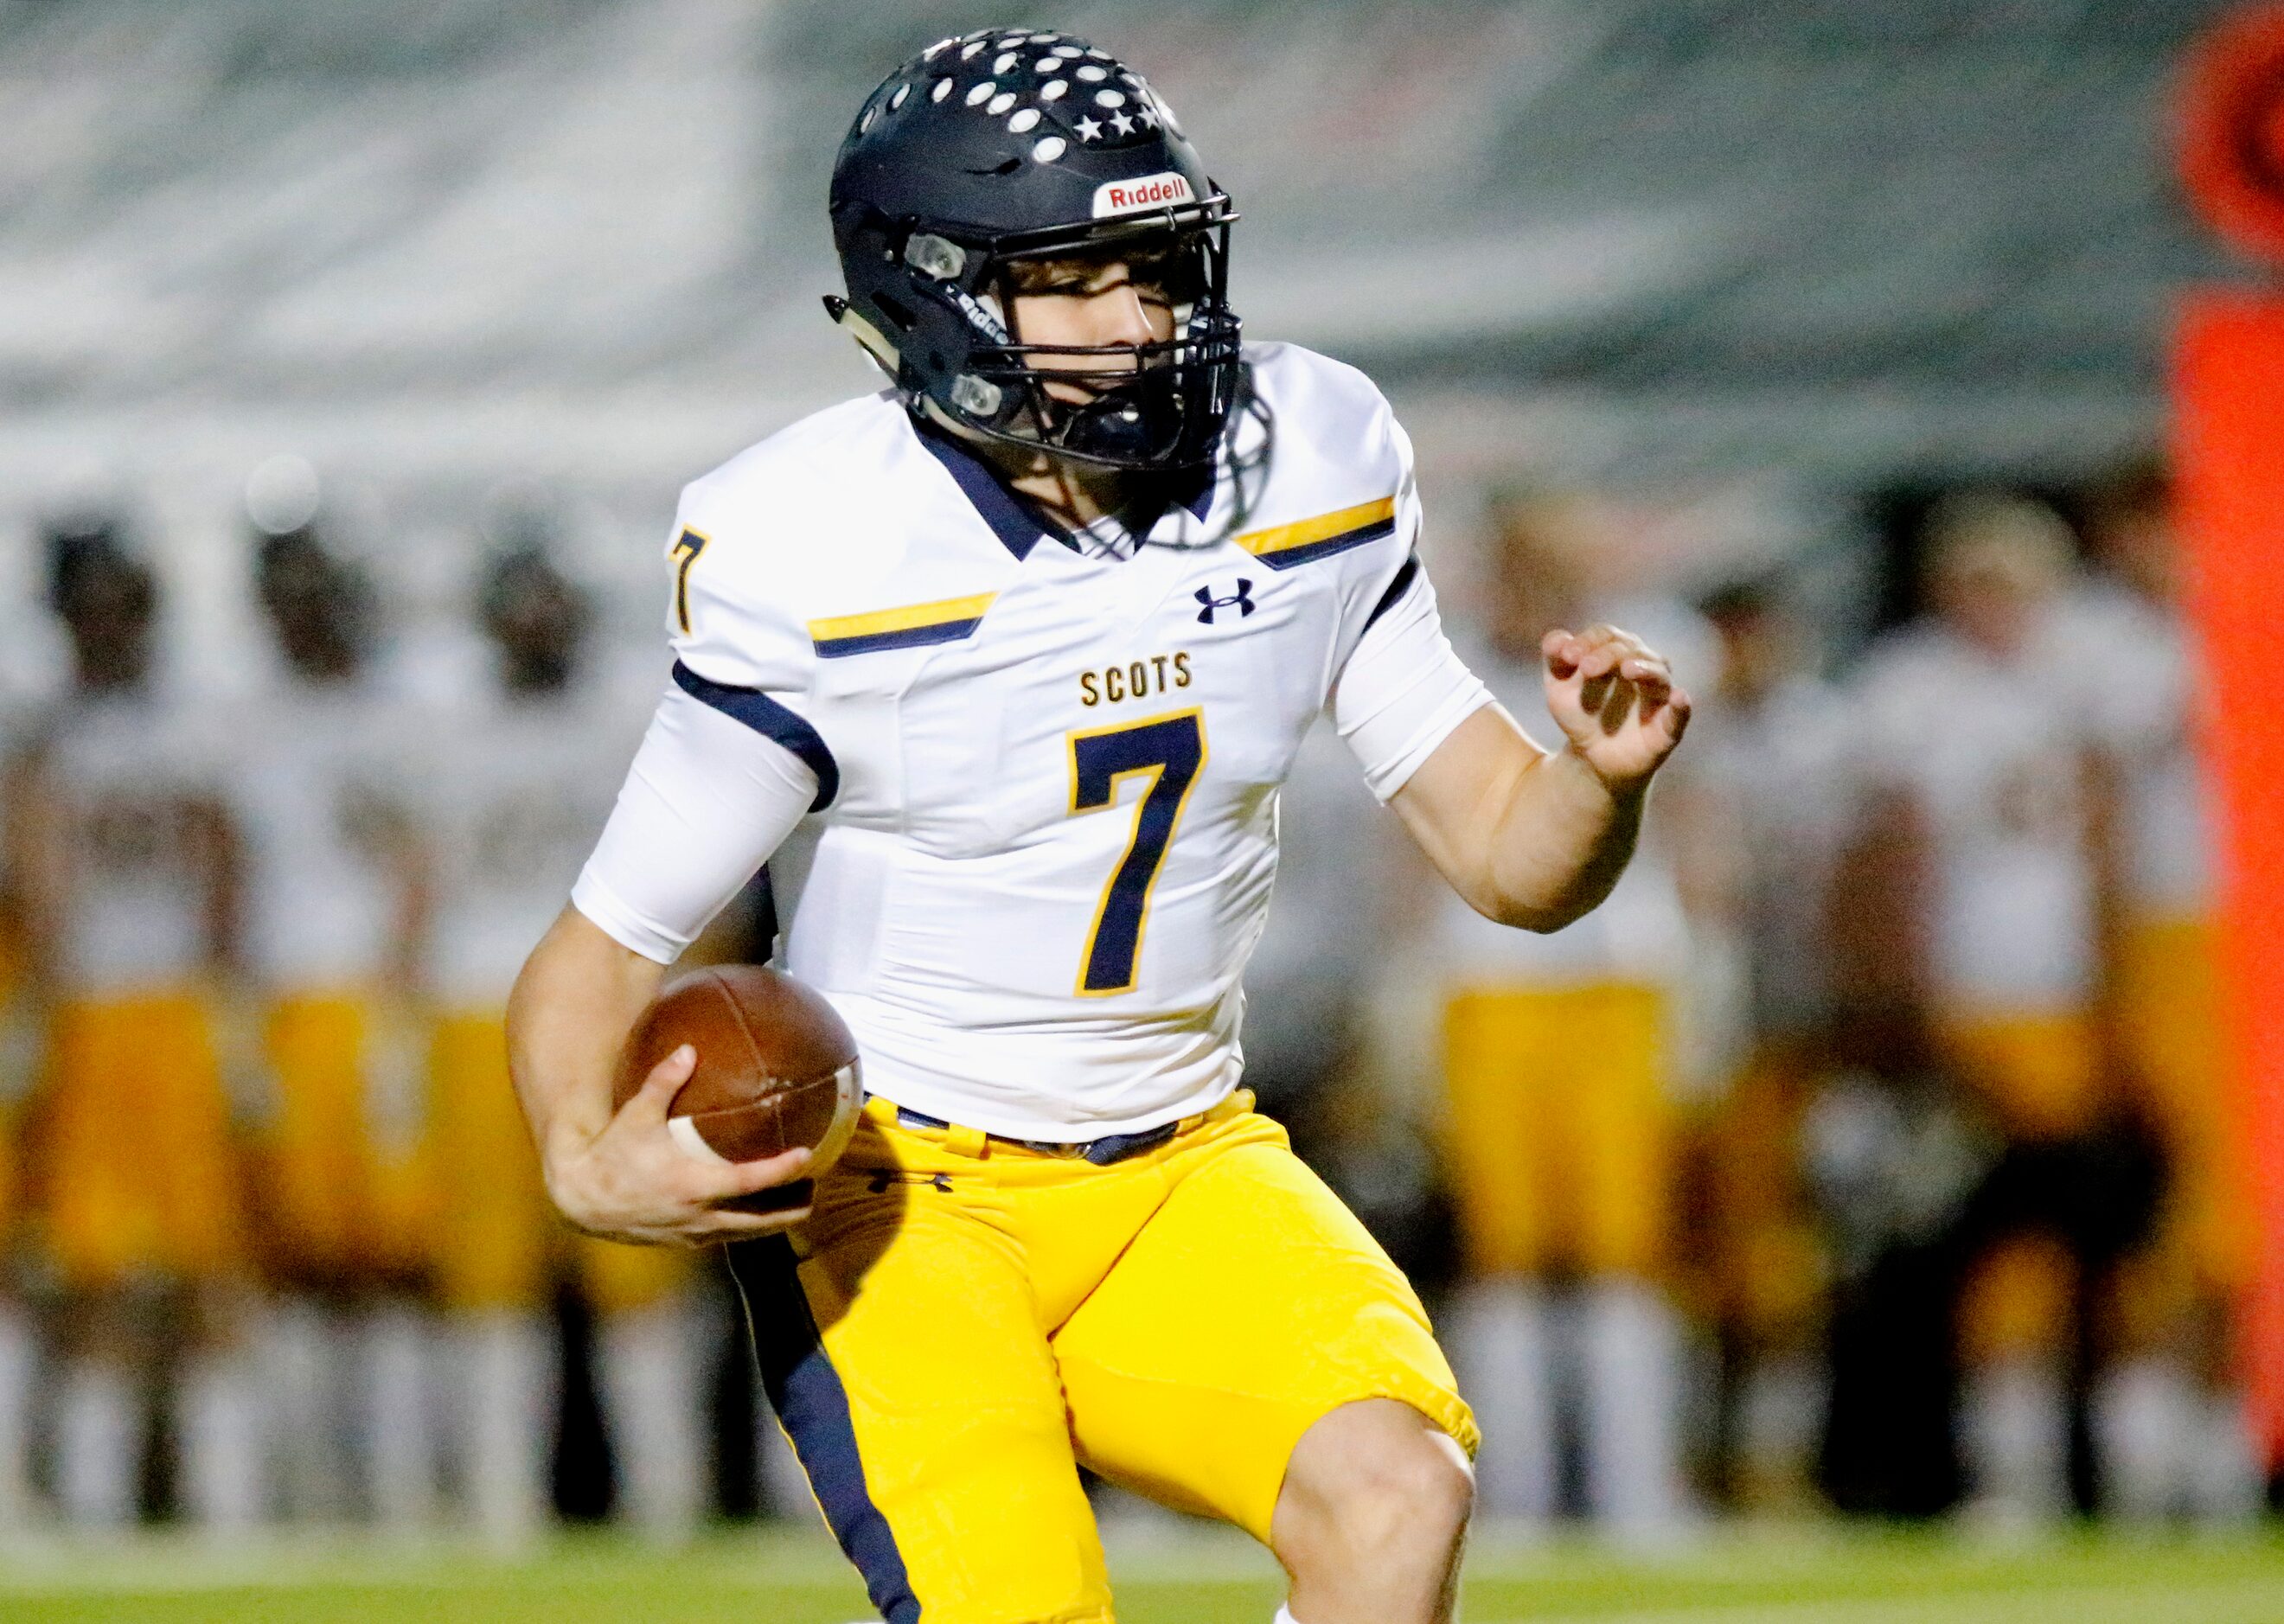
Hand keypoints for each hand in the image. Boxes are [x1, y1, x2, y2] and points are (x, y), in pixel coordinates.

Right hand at [543, 1044, 812, 1247]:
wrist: (579, 1198)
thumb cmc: (610, 1154)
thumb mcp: (636, 1114)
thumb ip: (663, 1081)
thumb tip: (688, 1049)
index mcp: (695, 1184)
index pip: (752, 1181)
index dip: (783, 1171)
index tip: (807, 1156)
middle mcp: (700, 1215)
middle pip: (761, 1221)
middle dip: (791, 1209)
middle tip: (814, 1191)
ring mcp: (692, 1233)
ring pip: (745, 1234)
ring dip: (772, 1222)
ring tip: (796, 1206)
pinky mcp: (682, 1242)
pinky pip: (723, 1238)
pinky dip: (744, 1227)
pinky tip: (752, 1214)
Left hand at [1541, 624, 1690, 791]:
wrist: (1591, 758)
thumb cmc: (1580, 714)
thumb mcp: (1559, 689)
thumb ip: (1555, 661)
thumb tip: (1556, 639)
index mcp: (1617, 652)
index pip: (1607, 635)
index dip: (1587, 641)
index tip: (1567, 656)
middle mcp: (1644, 667)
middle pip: (1631, 650)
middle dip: (1607, 655)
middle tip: (1586, 668)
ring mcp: (1658, 696)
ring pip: (1658, 675)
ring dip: (1645, 669)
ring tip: (1627, 669)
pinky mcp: (1668, 727)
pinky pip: (1679, 715)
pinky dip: (1681, 706)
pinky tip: (1679, 698)